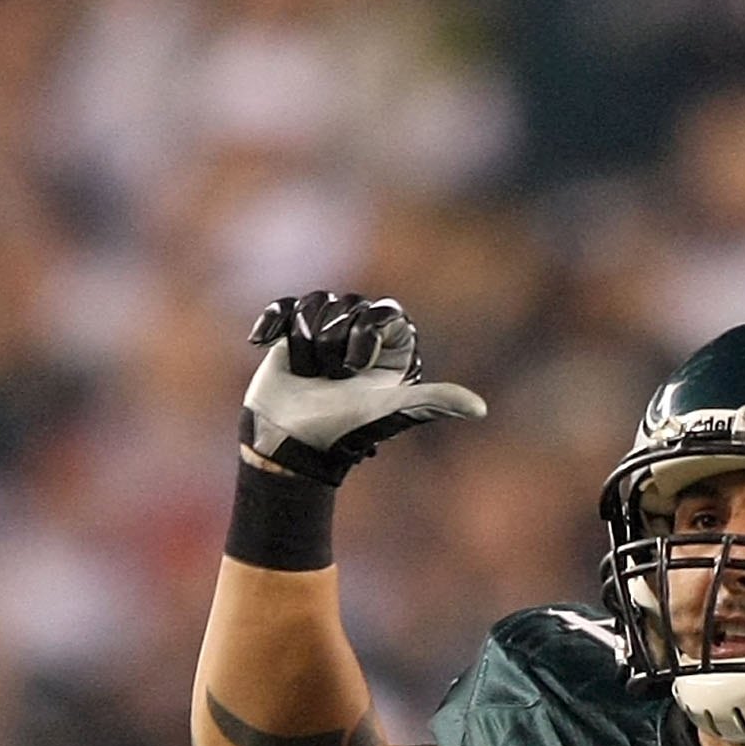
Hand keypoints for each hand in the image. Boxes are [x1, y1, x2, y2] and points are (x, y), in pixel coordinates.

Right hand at [241, 292, 485, 486]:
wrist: (290, 441)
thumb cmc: (343, 429)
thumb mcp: (391, 410)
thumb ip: (433, 402)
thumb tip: (481, 409)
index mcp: (391, 350)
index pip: (384, 313)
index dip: (365, 334)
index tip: (355, 368)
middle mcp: (362, 337)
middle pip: (347, 306)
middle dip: (334, 343)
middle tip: (330, 379)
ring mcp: (327, 332)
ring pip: (316, 304)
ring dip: (307, 343)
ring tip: (308, 375)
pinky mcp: (292, 331)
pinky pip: (284, 306)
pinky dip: (273, 325)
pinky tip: (263, 343)